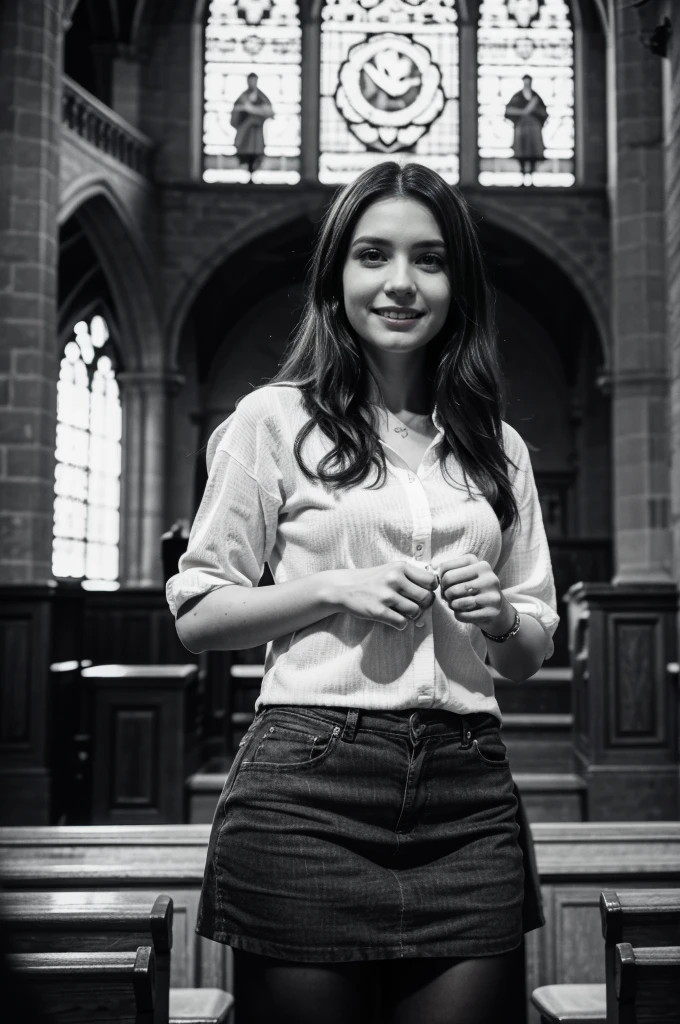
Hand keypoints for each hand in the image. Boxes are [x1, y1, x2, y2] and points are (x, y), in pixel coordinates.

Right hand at [323, 561, 437, 630]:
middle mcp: (394, 579)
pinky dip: (401, 624)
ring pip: (415, 612)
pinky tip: (394, 619)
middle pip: (426, 598)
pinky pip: (402, 623)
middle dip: (423, 605)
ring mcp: (386, 596)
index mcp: (400, 567)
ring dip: (412, 616)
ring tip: (403, 612)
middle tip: (415, 606)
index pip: (431, 580)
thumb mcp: (391, 569)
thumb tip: (435, 587)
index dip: (430, 590)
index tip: (423, 593)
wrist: (344, 587)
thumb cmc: (372, 579)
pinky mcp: (378, 611)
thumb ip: (410, 575)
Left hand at [436, 553, 514, 632]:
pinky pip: (463, 615)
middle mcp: (489, 577)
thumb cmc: (476, 591)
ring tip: (456, 605)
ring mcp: (492, 595)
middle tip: (449, 597)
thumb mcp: (467, 576)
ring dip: (451, 605)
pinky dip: (458, 615)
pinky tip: (463, 613)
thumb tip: (434, 579)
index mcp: (480, 564)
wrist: (497, 610)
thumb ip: (451, 572)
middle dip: (445, 593)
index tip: (445, 585)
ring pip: (456, 601)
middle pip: (449, 583)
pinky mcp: (492, 611)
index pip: (446, 568)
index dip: (440, 580)